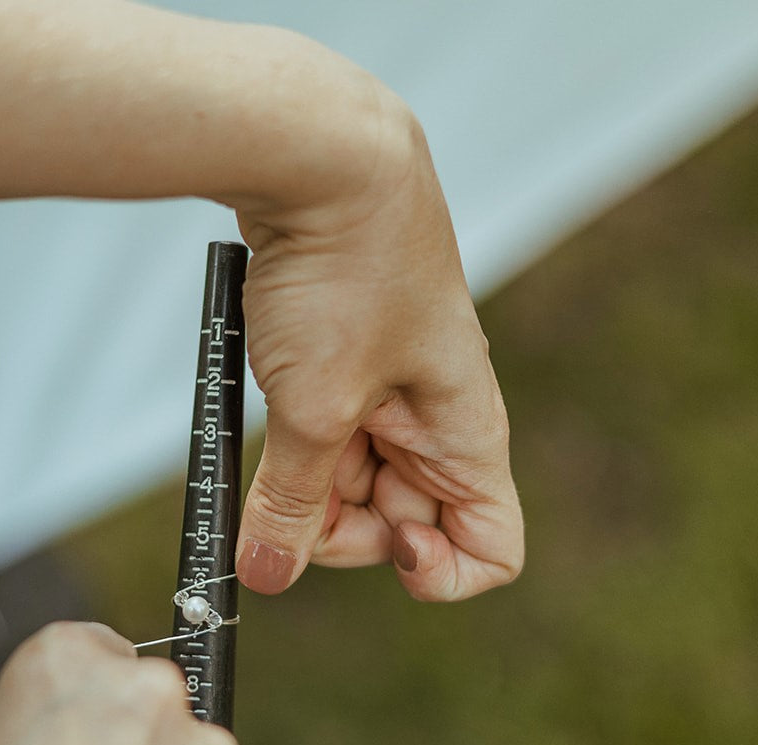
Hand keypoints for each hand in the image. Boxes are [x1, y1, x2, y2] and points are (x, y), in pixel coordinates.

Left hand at [235, 97, 524, 601]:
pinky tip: (272, 405)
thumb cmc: (349, 270)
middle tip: (291, 497)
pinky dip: (294, 446)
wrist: (323, 155)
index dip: (439, 575)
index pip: (492, 552)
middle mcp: (441, 429)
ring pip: (360, 489)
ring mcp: (397, 402)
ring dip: (308, 487)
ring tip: (274, 432)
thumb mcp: (315, 407)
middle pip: (408, 529)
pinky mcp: (354, 376)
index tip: (386, 549)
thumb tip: (266, 573)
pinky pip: (330, 443)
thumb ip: (293, 502)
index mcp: (467, 439)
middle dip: (345, 531)